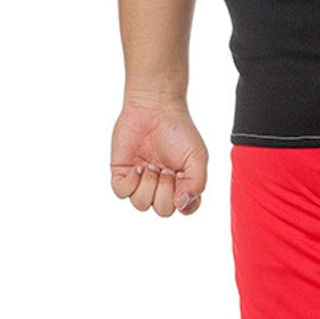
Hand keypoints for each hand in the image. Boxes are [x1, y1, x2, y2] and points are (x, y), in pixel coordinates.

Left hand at [110, 100, 207, 216]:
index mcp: (183, 184)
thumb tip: (182, 204)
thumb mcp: (198, 157)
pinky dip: (131, 182)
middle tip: (166, 168)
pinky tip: (137, 166)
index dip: (184, 202)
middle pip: (162, 210)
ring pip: (141, 204)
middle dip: (165, 190)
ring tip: (151, 165)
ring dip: (148, 185)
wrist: (155, 108)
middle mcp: (162, 186)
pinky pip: (122, 192)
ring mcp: (141, 181)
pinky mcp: (123, 174)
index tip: (183, 180)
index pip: (185, 209)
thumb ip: (197, 184)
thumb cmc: (179, 130)